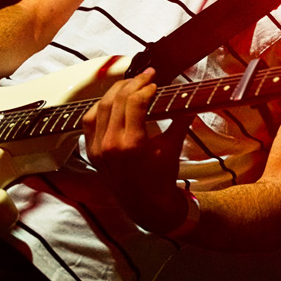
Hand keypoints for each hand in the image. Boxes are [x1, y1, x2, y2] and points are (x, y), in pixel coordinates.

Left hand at [82, 70, 193, 232]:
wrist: (146, 204)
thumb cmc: (162, 177)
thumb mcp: (173, 147)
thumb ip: (181, 119)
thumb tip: (190, 97)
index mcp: (132, 145)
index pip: (134, 103)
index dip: (145, 87)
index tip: (156, 82)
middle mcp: (111, 145)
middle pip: (117, 100)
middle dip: (133, 83)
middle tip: (146, 76)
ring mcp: (98, 149)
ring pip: (100, 107)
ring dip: (115, 91)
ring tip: (130, 84)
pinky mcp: (92, 151)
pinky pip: (90, 120)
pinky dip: (100, 106)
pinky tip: (113, 100)